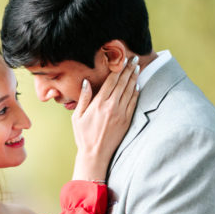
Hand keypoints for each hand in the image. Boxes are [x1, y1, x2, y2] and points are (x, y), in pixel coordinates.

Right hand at [71, 56, 139, 181]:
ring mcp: (121, 113)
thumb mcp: (77, 116)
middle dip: (129, 70)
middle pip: (123, 83)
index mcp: (99, 104)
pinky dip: (136, 92)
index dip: (118, 69)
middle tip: (134, 59)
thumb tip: (86, 82)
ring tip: (137, 68)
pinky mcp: (127, 120)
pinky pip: (133, 102)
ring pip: (130, 91)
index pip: (111, 81)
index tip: (123, 60)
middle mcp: (112, 106)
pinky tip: (137, 85)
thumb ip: (83, 98)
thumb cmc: (83, 136)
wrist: (96, 154)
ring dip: (134, 78)